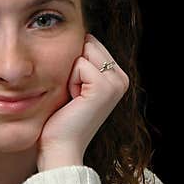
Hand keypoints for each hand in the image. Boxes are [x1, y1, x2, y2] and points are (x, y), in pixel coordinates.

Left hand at [37, 33, 129, 170]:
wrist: (61, 148)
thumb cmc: (61, 119)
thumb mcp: (74, 85)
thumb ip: (80, 61)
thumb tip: (75, 34)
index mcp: (118, 77)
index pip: (91, 43)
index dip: (74, 63)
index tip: (75, 91)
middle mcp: (122, 78)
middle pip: (89, 43)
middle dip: (73, 65)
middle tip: (73, 95)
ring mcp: (116, 83)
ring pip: (84, 50)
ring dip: (70, 72)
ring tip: (74, 98)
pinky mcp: (105, 87)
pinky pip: (79, 64)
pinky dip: (70, 81)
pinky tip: (74, 101)